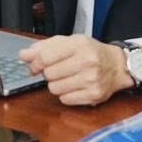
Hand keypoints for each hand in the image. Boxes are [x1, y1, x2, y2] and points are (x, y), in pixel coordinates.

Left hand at [18, 34, 132, 106]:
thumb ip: (43, 47)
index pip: (45, 57)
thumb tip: (23, 55)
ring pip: (54, 88)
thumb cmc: (90, 52)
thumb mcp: (68, 42)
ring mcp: (91, 80)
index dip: (35, 63)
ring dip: (56, 84)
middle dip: (48, 73)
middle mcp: (87, 62)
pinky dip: (65, 94)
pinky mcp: (94, 95)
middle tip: (57, 69)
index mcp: (78, 45)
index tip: (34, 65)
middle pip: (49, 74)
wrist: (117, 66)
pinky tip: (74, 86)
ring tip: (67, 77)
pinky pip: (65, 99)